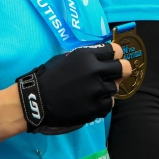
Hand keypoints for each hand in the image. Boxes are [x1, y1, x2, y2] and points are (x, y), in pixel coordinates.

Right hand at [15, 42, 131, 133]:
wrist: (35, 101)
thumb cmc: (49, 77)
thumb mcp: (68, 58)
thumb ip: (89, 56)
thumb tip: (107, 57)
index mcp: (87, 56)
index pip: (116, 51)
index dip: (114, 56)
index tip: (110, 61)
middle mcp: (95, 71)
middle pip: (124, 68)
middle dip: (119, 71)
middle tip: (111, 76)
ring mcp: (96, 91)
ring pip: (115, 88)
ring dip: (106, 89)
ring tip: (92, 92)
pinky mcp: (94, 108)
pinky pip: (109, 104)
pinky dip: (102, 104)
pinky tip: (91, 102)